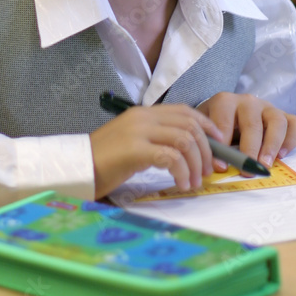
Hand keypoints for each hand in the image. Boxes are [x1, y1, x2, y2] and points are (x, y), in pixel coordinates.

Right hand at [90, 103, 220, 198]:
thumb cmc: (104, 160)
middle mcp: (143, 117)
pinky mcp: (135, 150)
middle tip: (208, 171)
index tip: (219, 143)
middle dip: (206, 149)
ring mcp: (139, 131)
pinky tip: (180, 184)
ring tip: (194, 182)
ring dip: (196, 163)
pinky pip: (171, 157)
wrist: (77, 167)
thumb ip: (155, 138)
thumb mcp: (132, 142)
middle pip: (189, 125)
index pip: (184, 111)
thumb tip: (185, 150)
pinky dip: (182, 172)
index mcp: (143, 113)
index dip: (206, 126)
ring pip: (184, 140)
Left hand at [197, 93, 295, 170]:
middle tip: (246, 170)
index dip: (223, 144)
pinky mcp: (285, 116)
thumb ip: (209, 143)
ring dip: (272, 145)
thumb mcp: (207, 130)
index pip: (224, 120)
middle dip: (250, 149)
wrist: (230, 113)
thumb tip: (216, 166)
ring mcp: (269, 108)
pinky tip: (282, 156)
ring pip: (277, 121)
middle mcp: (248, 101)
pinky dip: (291, 140)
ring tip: (265, 164)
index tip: (222, 167)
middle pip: (252, 123)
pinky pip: (295, 124)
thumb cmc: (217, 125)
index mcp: (226, 101)